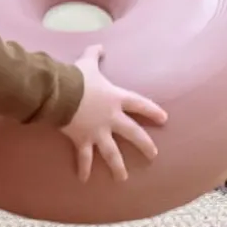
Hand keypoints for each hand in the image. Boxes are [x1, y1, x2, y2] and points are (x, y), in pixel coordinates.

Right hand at [61, 44, 166, 182]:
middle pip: (133, 133)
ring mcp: (98, 131)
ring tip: (123, 178)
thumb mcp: (87, 63)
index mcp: (116, 98)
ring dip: (118, 166)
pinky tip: (84, 180)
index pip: (140, 104)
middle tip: (153, 155)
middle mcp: (111, 118)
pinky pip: (84, 157)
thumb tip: (99, 45)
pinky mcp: (83, 140)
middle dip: (145, 145)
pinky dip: (83, 168)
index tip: (164, 119)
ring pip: (112, 152)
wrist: (62, 92)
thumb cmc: (77, 77)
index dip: (152, 111)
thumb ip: (94, 54)